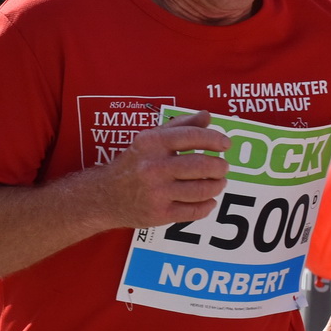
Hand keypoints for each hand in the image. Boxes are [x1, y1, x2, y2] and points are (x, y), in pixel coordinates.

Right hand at [96, 110, 229, 227]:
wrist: (105, 196)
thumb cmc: (133, 163)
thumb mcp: (150, 138)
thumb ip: (180, 125)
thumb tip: (207, 116)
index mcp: (152, 143)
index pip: (192, 136)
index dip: (214, 139)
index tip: (226, 145)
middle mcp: (153, 167)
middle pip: (201, 165)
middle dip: (219, 167)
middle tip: (224, 167)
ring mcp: (156, 193)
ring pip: (200, 190)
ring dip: (217, 186)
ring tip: (219, 183)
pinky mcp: (159, 214)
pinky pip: (193, 211)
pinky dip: (207, 205)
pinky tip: (209, 200)